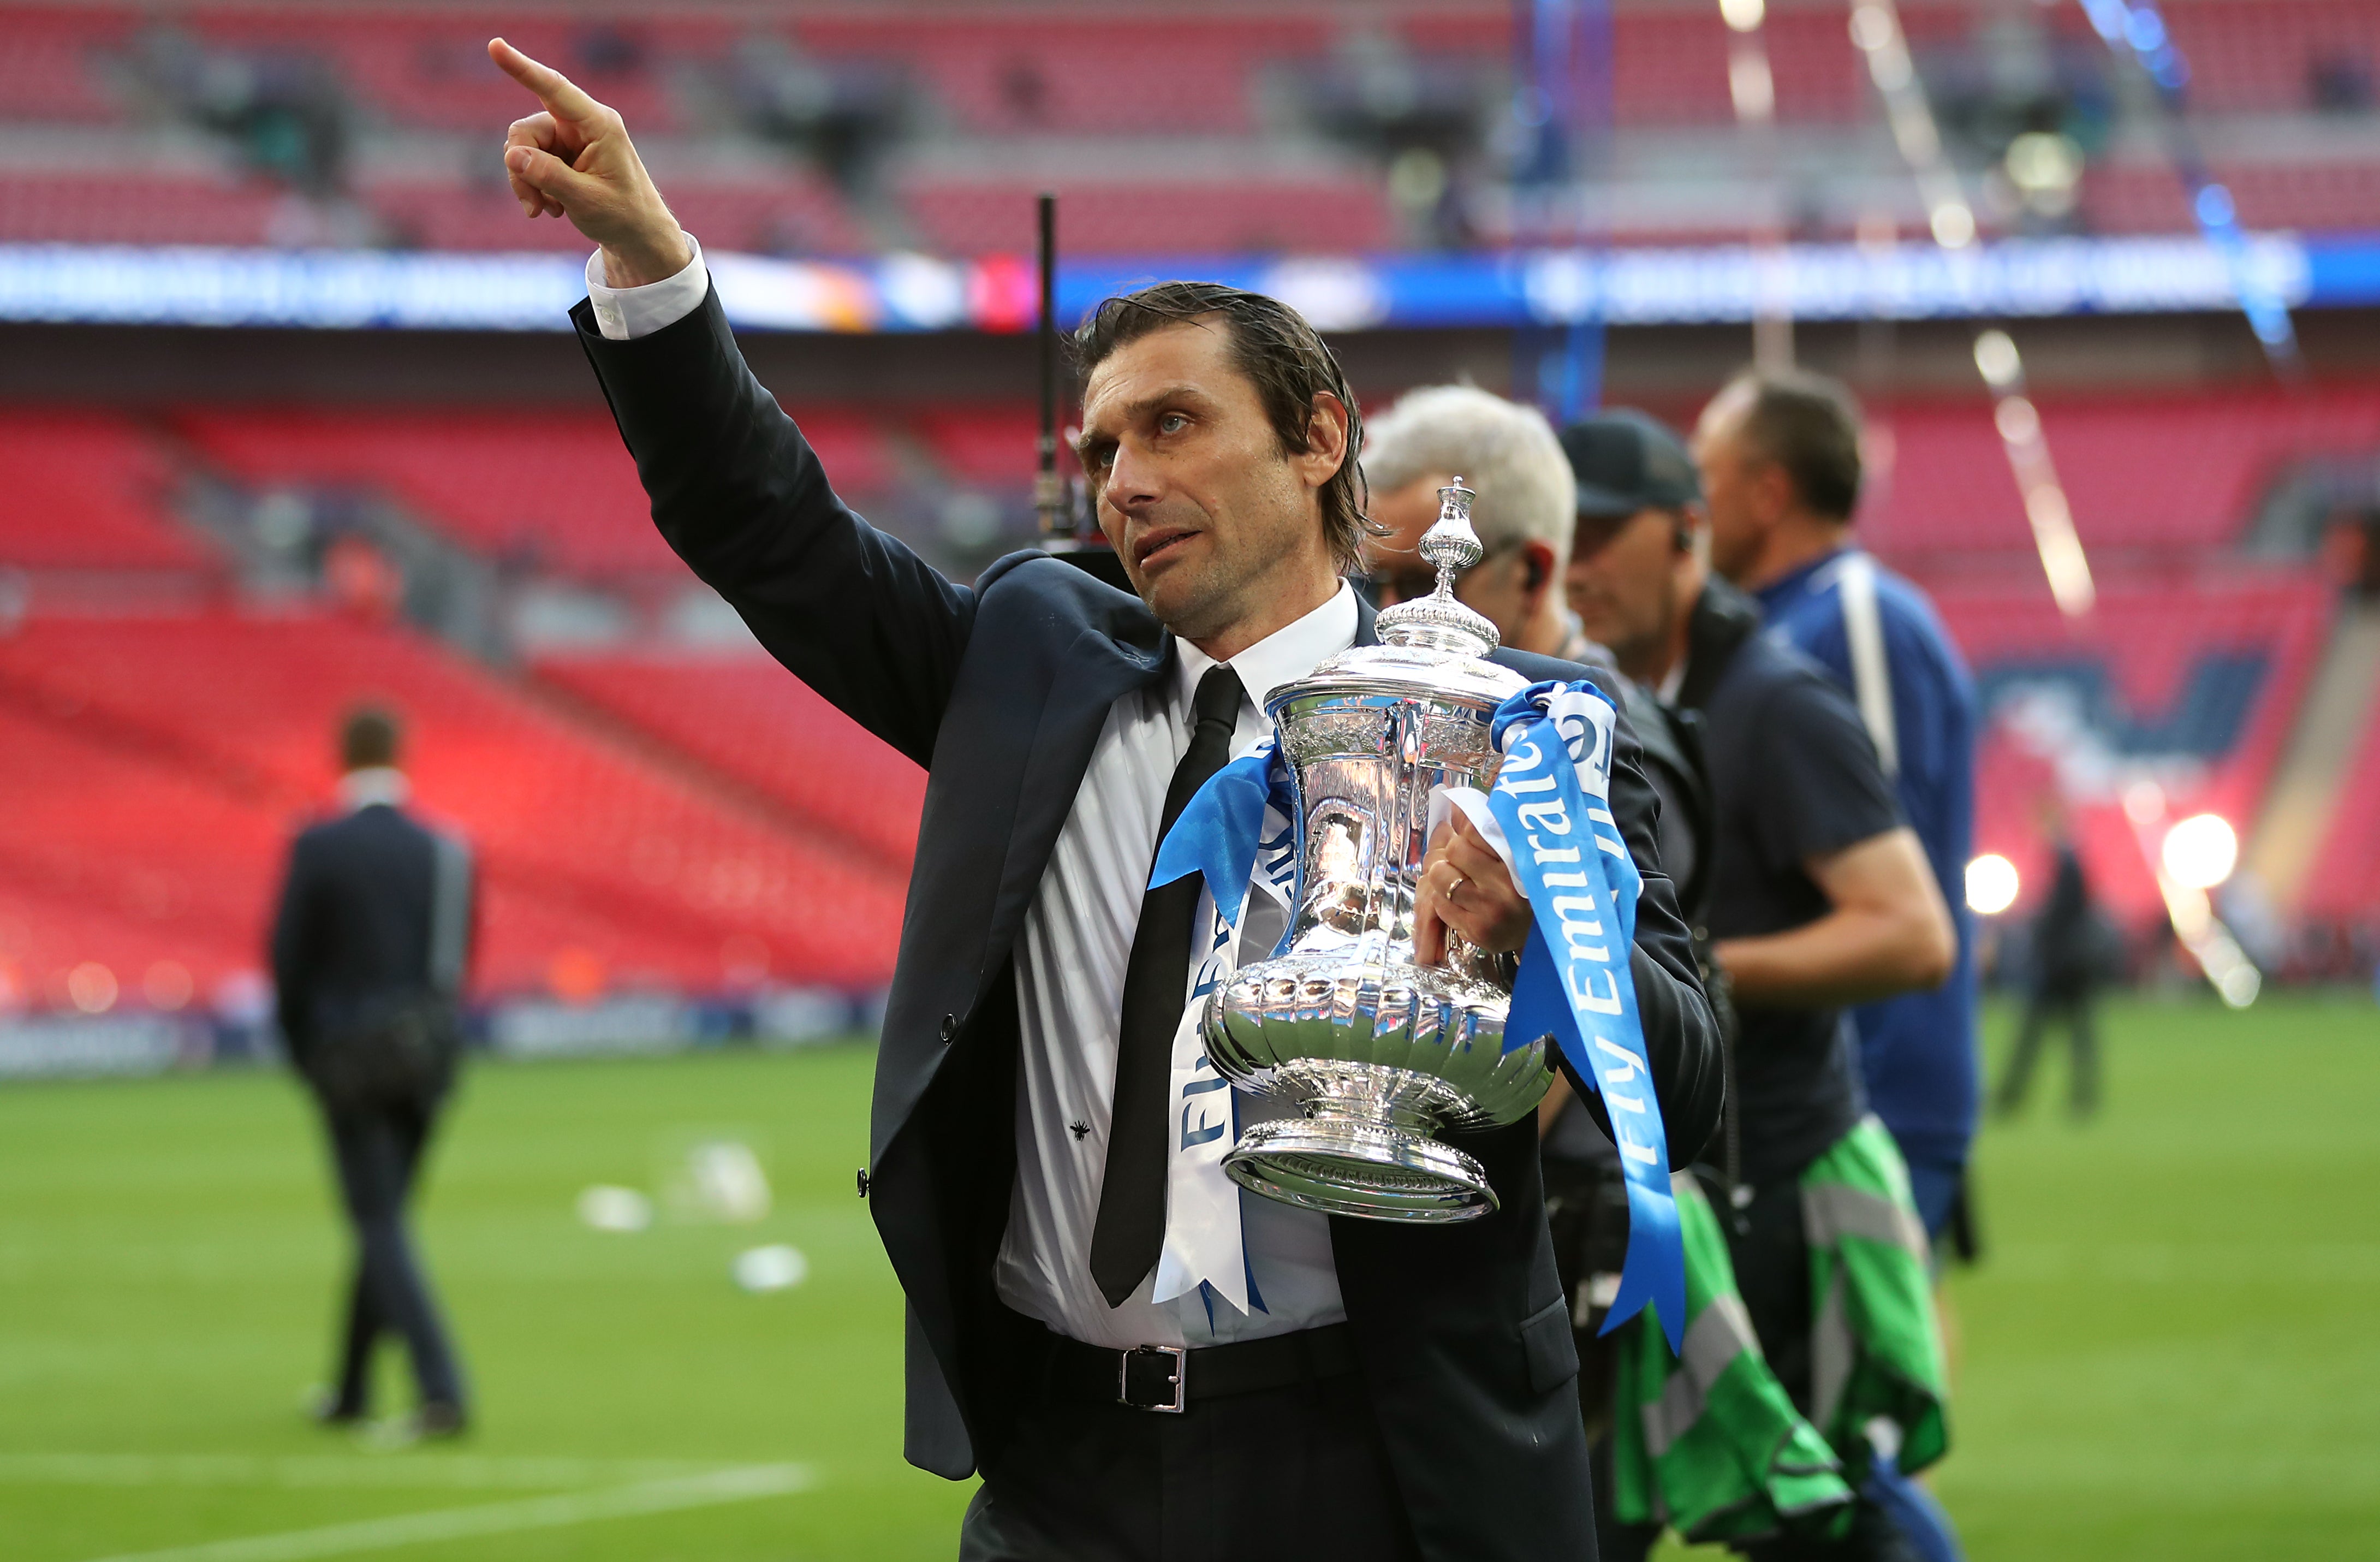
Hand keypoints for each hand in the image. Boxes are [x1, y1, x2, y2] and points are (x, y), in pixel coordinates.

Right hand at [487, 37, 691, 287]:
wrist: (638, 235)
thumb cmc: (623, 215)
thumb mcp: (586, 200)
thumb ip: (549, 176)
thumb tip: (512, 154)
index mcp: (599, 124)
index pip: (554, 89)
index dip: (522, 68)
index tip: (495, 46)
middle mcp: (582, 124)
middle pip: (527, 131)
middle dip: (521, 168)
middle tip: (532, 206)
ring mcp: (570, 137)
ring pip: (523, 149)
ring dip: (527, 183)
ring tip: (547, 211)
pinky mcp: (562, 153)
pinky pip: (529, 161)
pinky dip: (534, 186)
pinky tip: (554, 207)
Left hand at [1412, 810, 1532, 965]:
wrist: (1535, 936)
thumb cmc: (1522, 888)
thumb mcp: (1514, 855)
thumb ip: (1487, 829)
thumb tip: (1455, 805)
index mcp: (1518, 859)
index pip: (1476, 829)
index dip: (1467, 829)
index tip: (1469, 834)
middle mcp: (1505, 885)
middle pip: (1455, 849)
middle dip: (1453, 851)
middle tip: (1462, 859)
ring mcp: (1489, 910)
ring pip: (1440, 875)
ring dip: (1443, 874)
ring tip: (1458, 878)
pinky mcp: (1475, 930)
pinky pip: (1439, 903)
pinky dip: (1443, 898)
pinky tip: (1460, 900)